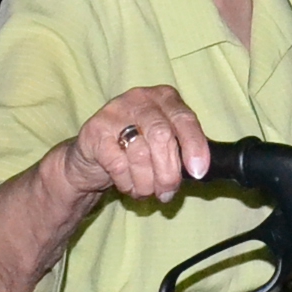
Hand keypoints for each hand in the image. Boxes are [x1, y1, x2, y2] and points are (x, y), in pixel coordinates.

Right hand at [63, 85, 213, 204]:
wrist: (91, 155)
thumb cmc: (135, 148)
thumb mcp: (162, 143)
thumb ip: (181, 149)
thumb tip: (199, 171)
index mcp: (165, 97)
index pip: (185, 119)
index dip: (195, 146)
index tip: (198, 172)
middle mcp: (141, 98)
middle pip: (162, 136)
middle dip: (168, 173)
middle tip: (167, 193)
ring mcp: (114, 112)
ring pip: (140, 154)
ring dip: (146, 183)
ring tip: (145, 192)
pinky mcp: (95, 131)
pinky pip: (117, 164)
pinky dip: (127, 183)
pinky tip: (128, 186)